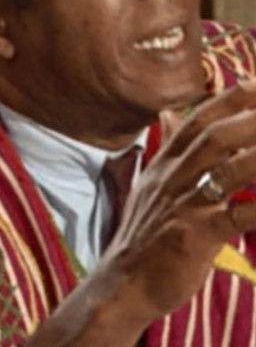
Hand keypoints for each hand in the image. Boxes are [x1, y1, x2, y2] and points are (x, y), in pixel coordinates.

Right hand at [105, 79, 255, 317]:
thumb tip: (170, 113)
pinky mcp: (193, 237)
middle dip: (250, 119)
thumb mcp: (149, 184)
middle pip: (214, 138)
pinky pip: (236, 215)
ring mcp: (183, 206)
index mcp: (163, 165)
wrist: (122, 282)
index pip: (195, 122)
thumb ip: (167, 147)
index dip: (226, 101)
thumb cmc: (144, 234)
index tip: (254, 82)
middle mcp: (172, 178)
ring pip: (228, 170)